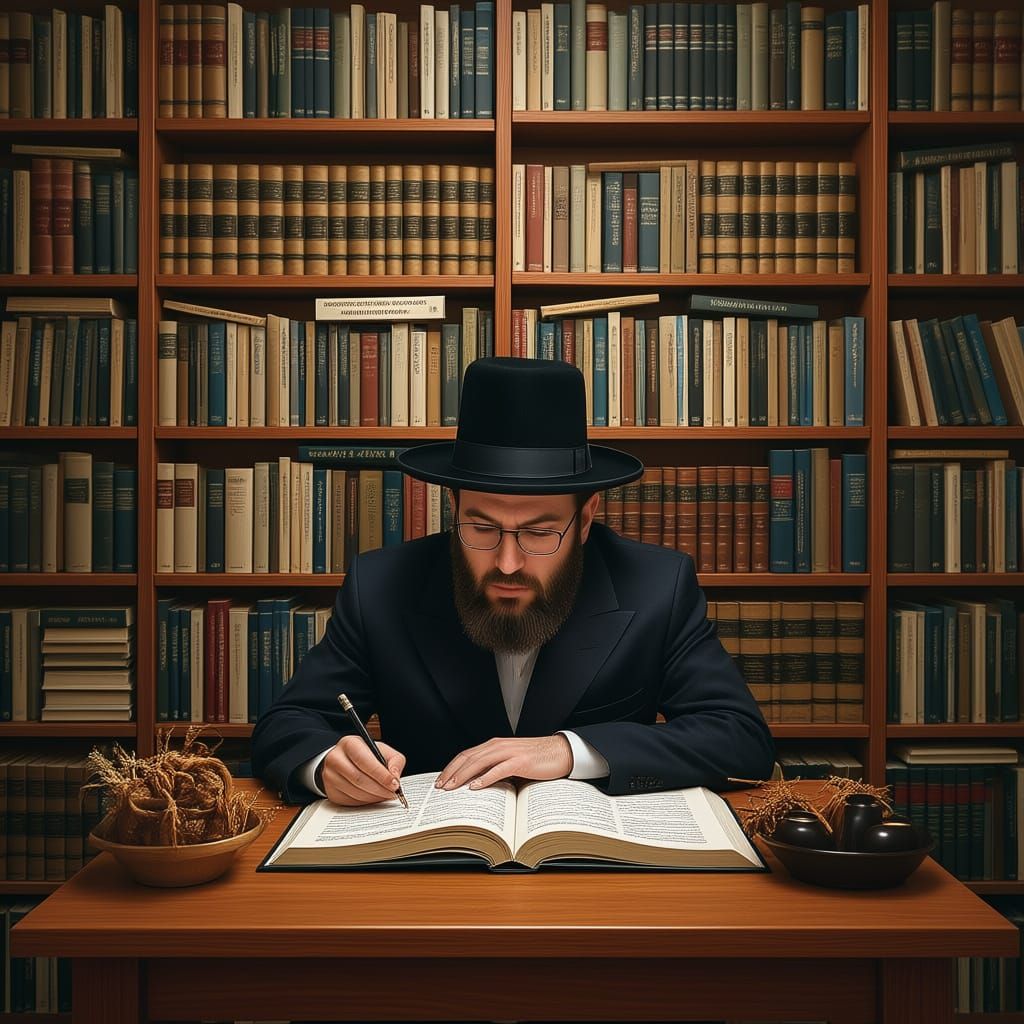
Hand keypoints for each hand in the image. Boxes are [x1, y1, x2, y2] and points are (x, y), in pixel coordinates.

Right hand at [321, 735, 406, 806]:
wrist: (343, 760)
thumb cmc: (365, 754)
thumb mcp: (381, 749)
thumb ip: (394, 760)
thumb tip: (395, 777)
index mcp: (349, 744)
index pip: (365, 761)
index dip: (381, 775)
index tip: (394, 784)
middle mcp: (336, 759)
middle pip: (359, 779)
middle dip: (380, 789)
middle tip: (393, 793)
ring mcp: (330, 777)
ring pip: (355, 792)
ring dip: (374, 797)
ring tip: (386, 795)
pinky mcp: (331, 792)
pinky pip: (351, 802)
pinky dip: (366, 802)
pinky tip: (374, 797)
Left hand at [435, 735, 572, 791]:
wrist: (560, 752)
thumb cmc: (537, 759)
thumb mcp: (510, 762)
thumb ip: (494, 768)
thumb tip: (476, 784)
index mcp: (495, 745)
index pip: (467, 755)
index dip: (452, 767)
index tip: (441, 779)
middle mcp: (499, 745)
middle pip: (468, 757)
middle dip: (451, 772)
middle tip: (440, 786)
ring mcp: (509, 752)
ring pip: (479, 762)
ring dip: (463, 775)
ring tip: (452, 787)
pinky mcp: (520, 761)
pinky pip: (498, 769)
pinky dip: (485, 778)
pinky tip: (475, 786)